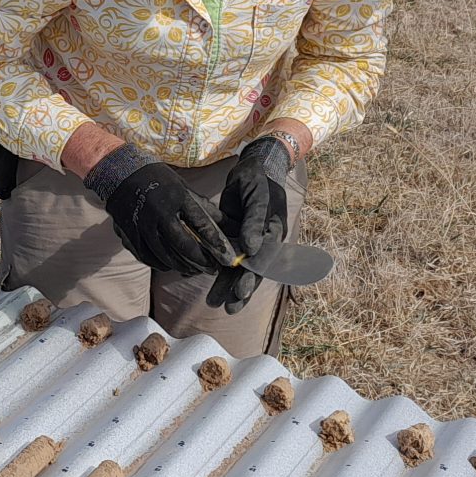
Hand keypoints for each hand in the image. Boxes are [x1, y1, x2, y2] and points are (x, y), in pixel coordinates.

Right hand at [89, 145, 237, 274]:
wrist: (120, 172)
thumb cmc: (160, 181)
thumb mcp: (185, 189)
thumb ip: (207, 210)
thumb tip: (235, 227)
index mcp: (177, 197)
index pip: (201, 224)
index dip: (216, 244)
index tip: (229, 258)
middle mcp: (159, 212)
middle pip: (184, 245)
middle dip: (201, 261)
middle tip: (213, 270)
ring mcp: (142, 225)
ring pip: (165, 256)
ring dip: (182, 266)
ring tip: (195, 270)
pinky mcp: (129, 234)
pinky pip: (147, 257)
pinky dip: (162, 264)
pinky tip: (172, 266)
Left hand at [208, 136, 291, 313]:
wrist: (251, 168)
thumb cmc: (259, 180)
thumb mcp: (258, 197)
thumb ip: (255, 221)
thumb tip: (251, 249)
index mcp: (273, 235)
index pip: (264, 261)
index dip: (252, 277)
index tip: (240, 292)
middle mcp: (262, 242)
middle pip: (251, 271)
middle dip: (239, 290)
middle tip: (228, 308)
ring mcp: (246, 241)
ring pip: (237, 267)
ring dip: (226, 284)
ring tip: (213, 303)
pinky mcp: (232, 237)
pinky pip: (224, 256)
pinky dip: (215, 267)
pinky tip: (201, 277)